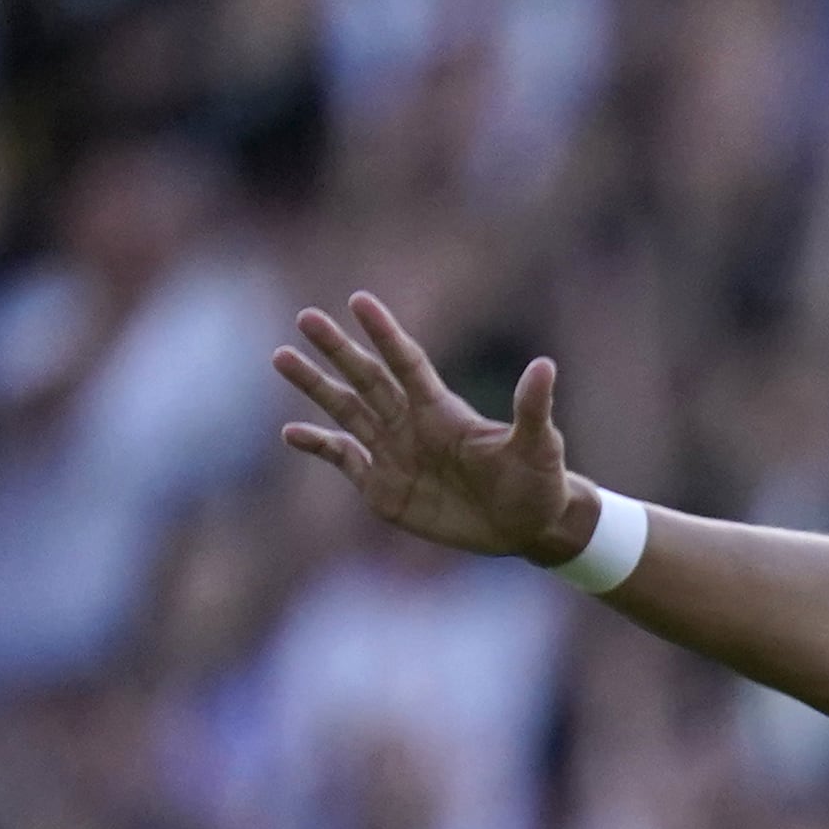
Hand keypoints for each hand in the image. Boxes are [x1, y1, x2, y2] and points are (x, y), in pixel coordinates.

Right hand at [273, 294, 591, 562]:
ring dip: (315, 386)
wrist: (526, 526)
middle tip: (306, 318)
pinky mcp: (383, 487)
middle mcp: (411, 424)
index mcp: (442, 410)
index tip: (359, 301)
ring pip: (346, 410)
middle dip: (336, 350)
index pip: (407, 362)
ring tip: (282, 356)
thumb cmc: (537, 481)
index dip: (385, 333)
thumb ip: (531, 408)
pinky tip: (291, 432)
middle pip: (367, 378)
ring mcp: (394, 453)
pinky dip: (318, 445)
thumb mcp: (538, 446)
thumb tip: (545, 366)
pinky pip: (343, 458)